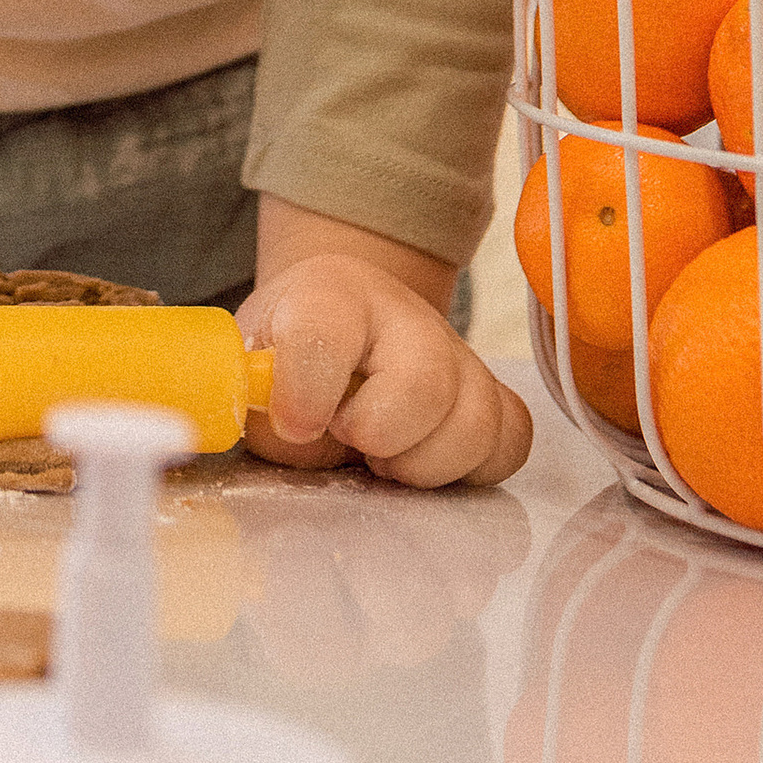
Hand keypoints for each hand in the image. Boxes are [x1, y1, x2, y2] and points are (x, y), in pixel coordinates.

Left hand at [237, 254, 530, 488]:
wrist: (336, 324)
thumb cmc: (288, 357)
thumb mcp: (251, 375)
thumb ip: (262, 412)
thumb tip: (299, 437)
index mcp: (330, 295)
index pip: (326, 329)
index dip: (306, 388)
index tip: (296, 425)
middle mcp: (405, 315)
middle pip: (425, 381)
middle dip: (380, 432)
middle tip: (350, 440)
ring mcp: (456, 353)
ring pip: (477, 420)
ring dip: (424, 462)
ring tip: (383, 459)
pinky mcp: (491, 392)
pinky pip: (512, 439)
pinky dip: (473, 467)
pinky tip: (425, 459)